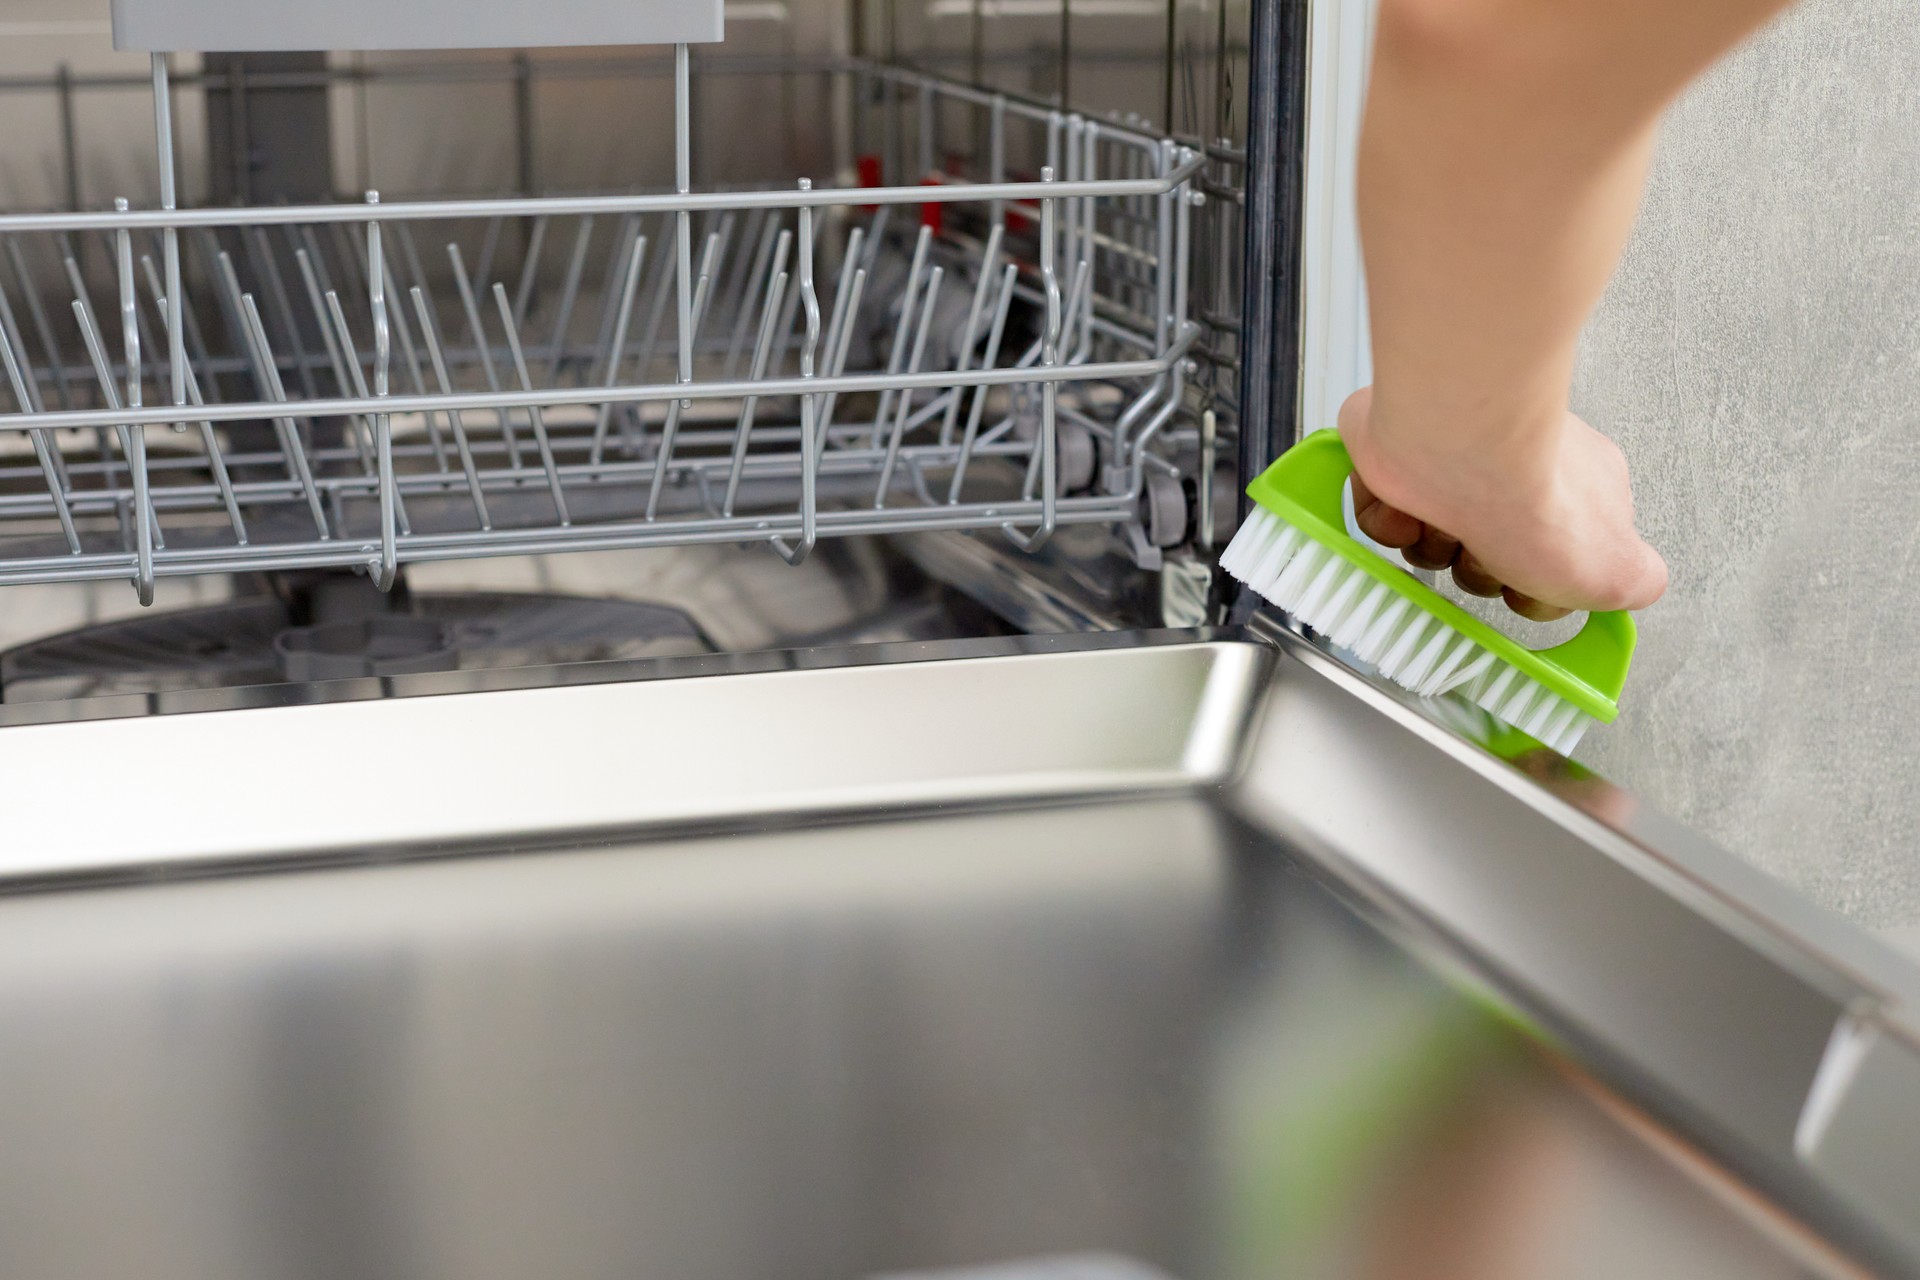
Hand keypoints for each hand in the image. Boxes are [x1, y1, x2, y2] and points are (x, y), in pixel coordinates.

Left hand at [1337, 388, 1667, 620]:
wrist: (1460, 445)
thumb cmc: (1534, 497)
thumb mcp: (1617, 571)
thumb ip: (1635, 584)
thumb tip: (1626, 586)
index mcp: (1577, 492)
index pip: (1552, 564)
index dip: (1534, 590)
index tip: (1530, 587)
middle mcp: (1513, 471)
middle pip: (1485, 560)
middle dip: (1478, 571)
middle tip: (1485, 552)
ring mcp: (1454, 461)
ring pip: (1432, 544)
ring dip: (1434, 549)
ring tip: (1448, 522)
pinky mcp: (1398, 457)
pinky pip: (1384, 521)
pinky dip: (1392, 525)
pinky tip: (1413, 507)